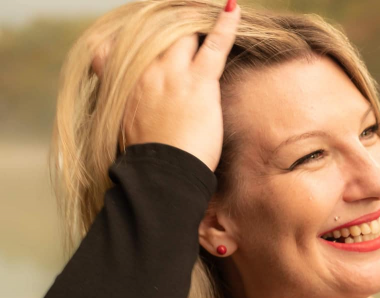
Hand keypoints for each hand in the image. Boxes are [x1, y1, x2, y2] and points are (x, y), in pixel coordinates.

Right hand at [91, 0, 240, 172]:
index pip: (121, 47)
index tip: (144, 40)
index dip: (136, 43)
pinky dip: (225, 25)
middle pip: (158, 35)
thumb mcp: (120, 127)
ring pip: (184, 34)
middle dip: (172, 29)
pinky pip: (214, 44)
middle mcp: (144, 70)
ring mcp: (172, 73)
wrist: (161, 172)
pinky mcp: (198, 82)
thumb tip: (123, 106)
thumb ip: (121, 106)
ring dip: (196, 25)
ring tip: (209, 12)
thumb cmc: (147, 157)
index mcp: (124, 81)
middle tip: (185, 22)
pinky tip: (232, 9)